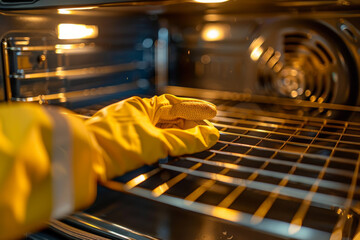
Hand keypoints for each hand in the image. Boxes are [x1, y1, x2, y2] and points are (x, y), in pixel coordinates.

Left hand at [86, 94, 218, 179]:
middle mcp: (135, 114)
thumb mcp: (156, 142)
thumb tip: (210, 136)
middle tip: (207, 132)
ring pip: (160, 129)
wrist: (84, 159)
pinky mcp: (123, 143)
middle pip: (169, 117)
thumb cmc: (115, 145)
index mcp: (142, 106)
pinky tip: (172, 148)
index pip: (175, 104)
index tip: (213, 113)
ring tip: (196, 140)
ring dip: (178, 135)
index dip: (196, 109)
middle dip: (189, 124)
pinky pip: (151, 139)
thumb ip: (184, 140)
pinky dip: (165, 143)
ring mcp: (128, 128)